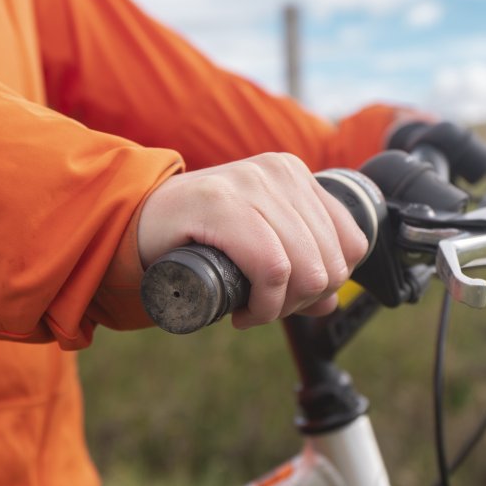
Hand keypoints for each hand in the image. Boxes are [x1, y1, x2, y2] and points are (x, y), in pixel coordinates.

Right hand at [137, 153, 367, 328]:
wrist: (135, 223)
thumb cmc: (197, 235)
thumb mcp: (257, 241)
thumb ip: (297, 262)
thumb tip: (330, 302)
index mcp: (295, 174)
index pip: (351, 242)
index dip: (329, 285)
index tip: (293, 299)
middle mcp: (280, 171)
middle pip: (330, 262)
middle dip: (301, 302)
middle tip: (265, 308)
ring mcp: (252, 183)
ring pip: (305, 270)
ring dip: (280, 309)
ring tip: (252, 310)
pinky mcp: (224, 203)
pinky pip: (272, 269)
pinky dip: (264, 305)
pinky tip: (243, 313)